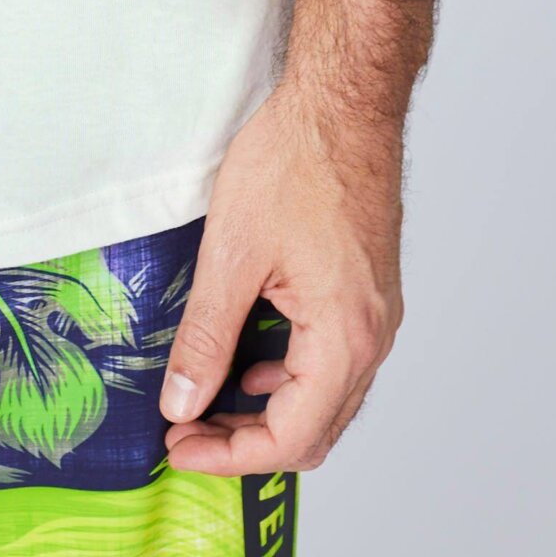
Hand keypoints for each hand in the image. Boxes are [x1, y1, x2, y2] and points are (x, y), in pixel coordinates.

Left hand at [159, 81, 402, 474]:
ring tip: (207, 401)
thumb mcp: (231, 254)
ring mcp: (377, 315)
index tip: (178, 446)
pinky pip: (334, 360)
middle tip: (186, 432)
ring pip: (327, 399)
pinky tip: (249, 359)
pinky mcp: (368, 291)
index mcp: (344, 338)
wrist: (343, 101)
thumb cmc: (295, 161)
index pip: (291, 437)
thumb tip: (182, 401)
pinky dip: (290, 376)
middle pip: (314, 429)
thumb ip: (206, 337)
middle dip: (247, 442)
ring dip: (269, 411)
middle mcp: (373, 337)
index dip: (228, 455)